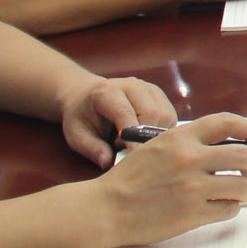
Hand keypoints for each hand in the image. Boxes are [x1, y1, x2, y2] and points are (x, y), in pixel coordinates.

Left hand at [59, 75, 176, 168]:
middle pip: (151, 112)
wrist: (86, 97)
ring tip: (135, 141)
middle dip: (145, 136)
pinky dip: (163, 130)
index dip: (131, 136)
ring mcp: (147, 87)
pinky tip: (146, 136)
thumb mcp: (77, 135)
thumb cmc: (82, 118)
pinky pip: (170, 114)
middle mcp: (130, 85)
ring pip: (165, 113)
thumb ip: (92, 149)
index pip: (125, 113)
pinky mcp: (158, 94)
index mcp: (107, 92)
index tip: (133, 154)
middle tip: (129, 149)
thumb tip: (108, 162)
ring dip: (156, 134)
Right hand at [96, 112, 246, 247]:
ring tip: (231, 192)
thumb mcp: (158, 147)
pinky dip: (228, 209)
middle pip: (245, 156)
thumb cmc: (131, 179)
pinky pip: (229, 210)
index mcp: (180, 138)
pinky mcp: (192, 214)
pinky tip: (217, 207)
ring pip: (242, 186)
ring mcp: (192, 188)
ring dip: (242, 190)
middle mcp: (190, 159)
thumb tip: (229, 146)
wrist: (107, 208)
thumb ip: (189, 143)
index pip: (227, 123)